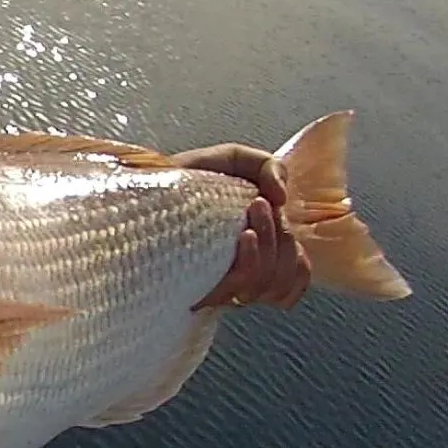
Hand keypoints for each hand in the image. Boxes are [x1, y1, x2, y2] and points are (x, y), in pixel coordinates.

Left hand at [173, 142, 312, 309]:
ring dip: (268, 245)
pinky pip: (239, 288)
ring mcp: (220, 281)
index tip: (279, 215)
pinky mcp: (198, 284)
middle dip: (280, 235)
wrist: (150, 185)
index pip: (296, 275)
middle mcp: (241, 272)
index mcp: (257, 250)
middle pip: (281, 275)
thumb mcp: (235, 160)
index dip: (298, 257)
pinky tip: (244, 238)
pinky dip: (252, 261)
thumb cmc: (191, 176)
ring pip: (264, 284)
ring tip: (250, 212)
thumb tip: (282, 197)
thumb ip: (268, 167)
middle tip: (257, 203)